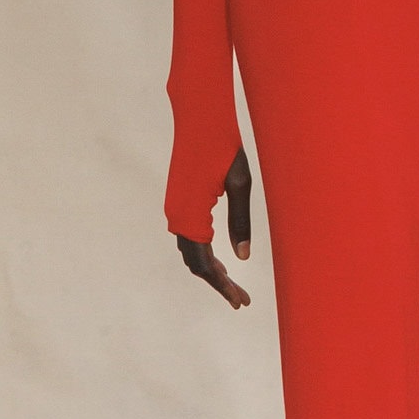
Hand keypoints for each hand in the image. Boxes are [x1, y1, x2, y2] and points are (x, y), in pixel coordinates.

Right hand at [176, 147, 252, 308]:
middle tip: (242, 300)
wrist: (200, 116)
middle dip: (218, 284)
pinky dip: (204, 253)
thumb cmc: (224, 146)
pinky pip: (189, 236)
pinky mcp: (179, 200)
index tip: (241, 303)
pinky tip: (221, 259)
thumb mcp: (241, 184)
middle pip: (196, 263)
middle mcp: (177, 215)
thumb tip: (243, 257)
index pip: (205, 265)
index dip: (222, 287)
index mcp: (191, 215)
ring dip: (211, 270)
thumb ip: (241, 221)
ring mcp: (175, 208)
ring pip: (191, 251)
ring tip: (234, 285)